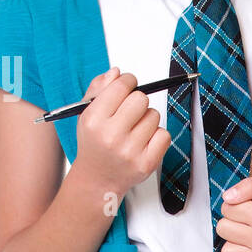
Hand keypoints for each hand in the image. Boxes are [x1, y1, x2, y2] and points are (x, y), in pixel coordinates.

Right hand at [73, 67, 170, 200]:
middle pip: (141, 98)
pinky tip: (143, 142)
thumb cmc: (94, 143)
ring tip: (133, 131)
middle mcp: (111, 136)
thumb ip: (99, 89)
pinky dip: (157, 135)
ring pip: (154, 116)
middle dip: (138, 101)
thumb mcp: (86, 114)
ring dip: (147, 119)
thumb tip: (117, 72)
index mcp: (94, 120)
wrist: (97, 179)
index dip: (128, 82)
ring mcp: (130, 151)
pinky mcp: (147, 163)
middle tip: (130, 111)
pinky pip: (164, 134)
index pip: (122, 86)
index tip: (128, 86)